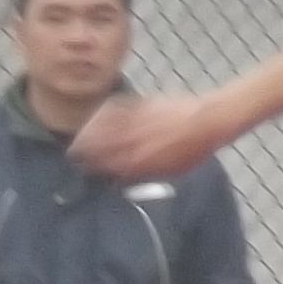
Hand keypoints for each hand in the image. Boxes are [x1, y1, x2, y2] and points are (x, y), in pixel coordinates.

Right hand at [70, 92, 223, 181]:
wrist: (207, 120)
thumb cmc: (193, 150)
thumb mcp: (169, 171)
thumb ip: (142, 175)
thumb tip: (122, 178)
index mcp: (138, 161)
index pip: (104, 166)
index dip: (90, 169)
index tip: (83, 170)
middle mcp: (131, 140)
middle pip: (96, 146)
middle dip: (83, 151)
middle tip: (75, 155)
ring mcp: (133, 120)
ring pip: (100, 126)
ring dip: (87, 133)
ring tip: (81, 138)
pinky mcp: (138, 105)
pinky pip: (112, 109)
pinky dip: (101, 115)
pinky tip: (97, 118)